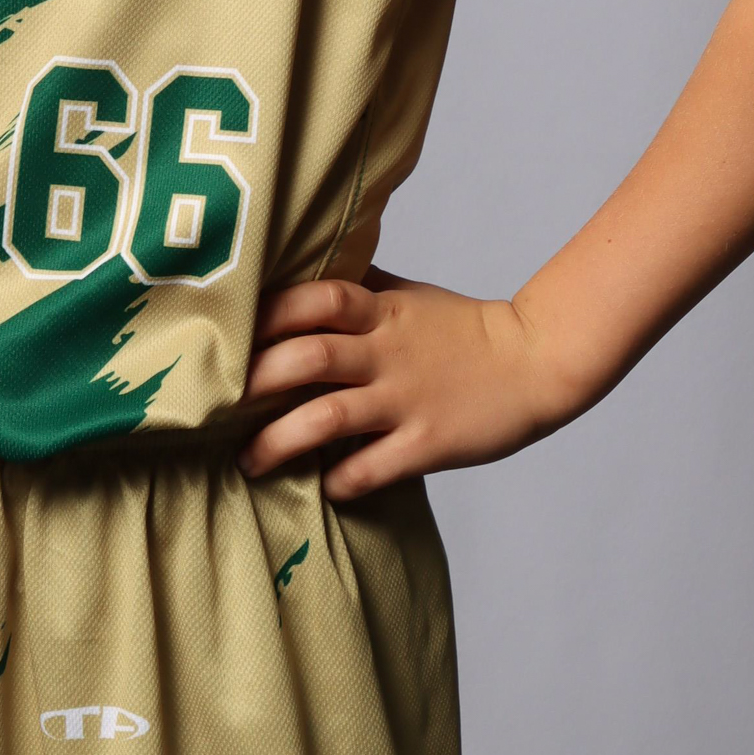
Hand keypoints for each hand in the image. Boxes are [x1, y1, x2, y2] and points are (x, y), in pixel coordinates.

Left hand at [239, 271, 573, 504]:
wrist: (537, 362)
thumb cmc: (462, 329)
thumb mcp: (407, 296)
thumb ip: (356, 285)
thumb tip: (300, 268)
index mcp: (380, 310)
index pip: (313, 298)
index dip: (267, 313)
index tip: (226, 334)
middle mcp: (386, 352)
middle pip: (307, 358)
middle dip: (255, 383)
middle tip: (216, 405)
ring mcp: (405, 399)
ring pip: (326, 418)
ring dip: (278, 442)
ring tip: (248, 461)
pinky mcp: (428, 443)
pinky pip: (371, 467)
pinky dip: (340, 480)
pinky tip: (321, 486)